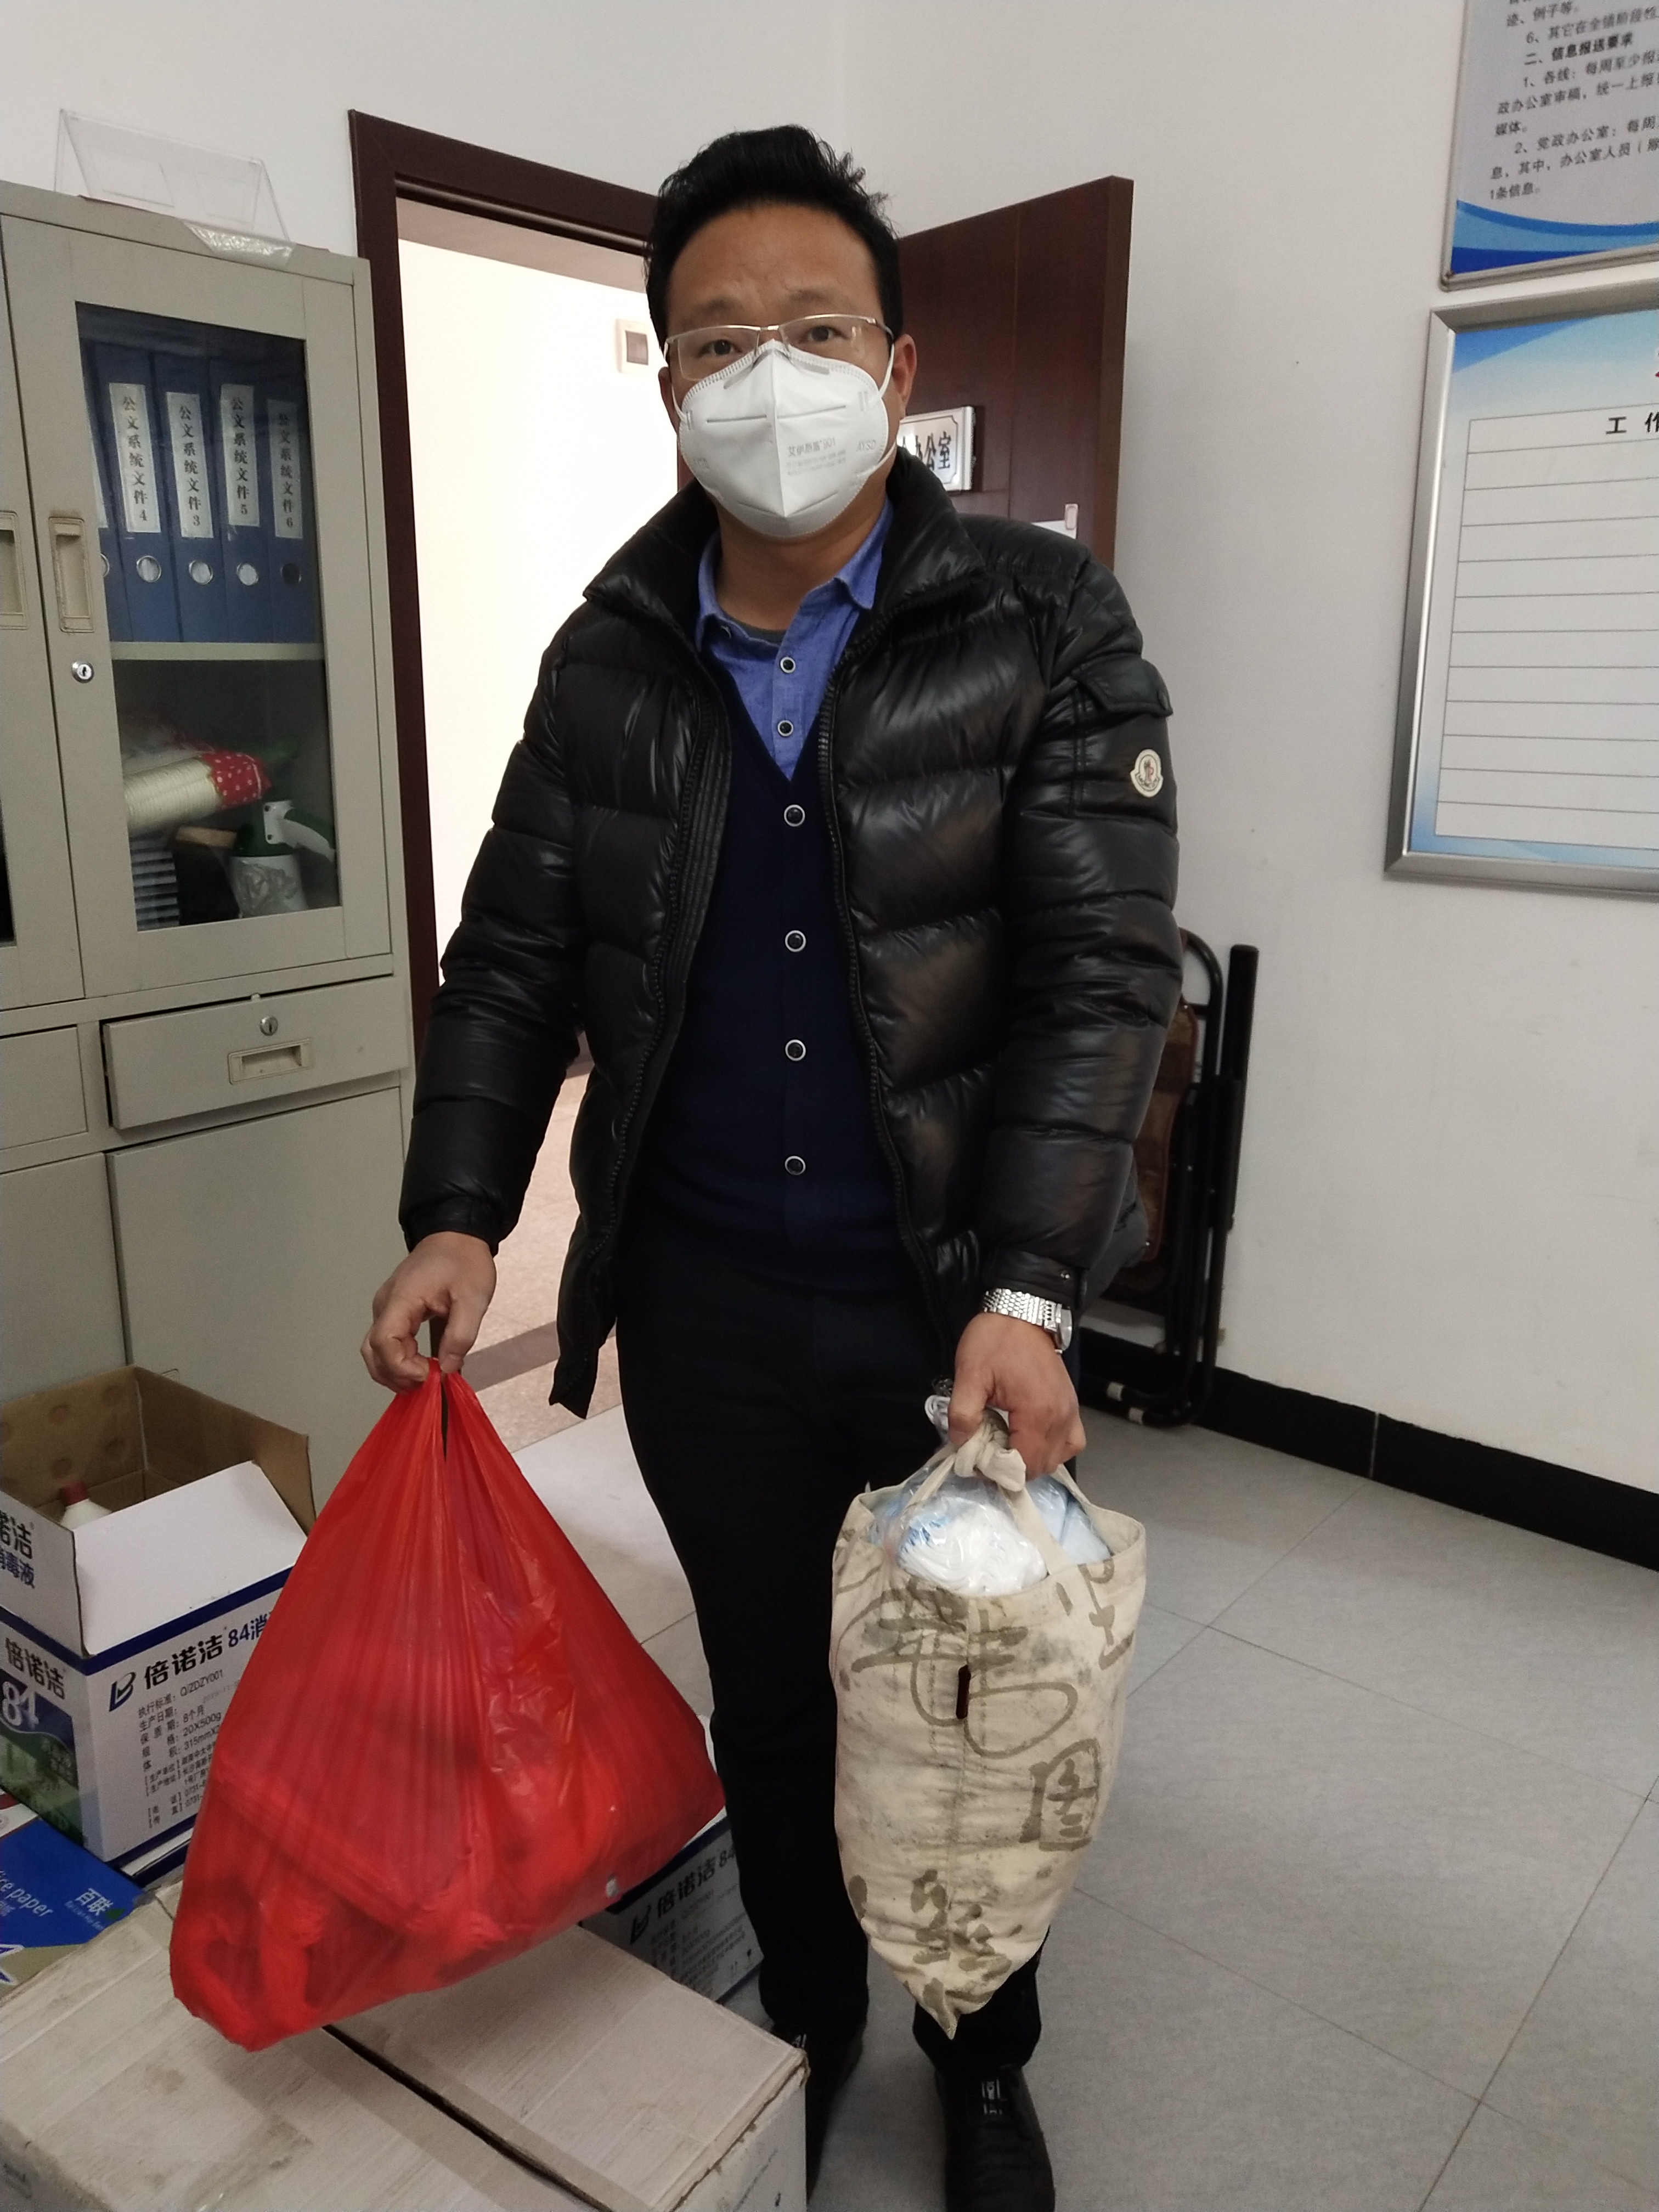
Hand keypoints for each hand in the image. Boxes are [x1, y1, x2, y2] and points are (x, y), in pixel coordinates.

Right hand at [362, 1233, 496, 1391]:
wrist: (457, 1234)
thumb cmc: (465, 1262)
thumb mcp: (474, 1299)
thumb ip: (460, 1337)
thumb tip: (445, 1370)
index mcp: (401, 1299)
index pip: (384, 1342)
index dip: (402, 1367)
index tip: (430, 1375)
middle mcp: (385, 1305)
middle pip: (372, 1352)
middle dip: (396, 1375)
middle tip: (427, 1384)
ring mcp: (386, 1308)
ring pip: (374, 1350)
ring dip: (394, 1371)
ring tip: (424, 1380)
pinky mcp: (393, 1311)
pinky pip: (386, 1342)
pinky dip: (398, 1360)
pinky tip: (421, 1368)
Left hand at [949, 1311, 1084, 1476]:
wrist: (1023, 1312)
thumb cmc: (995, 1341)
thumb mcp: (969, 1374)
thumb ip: (962, 1413)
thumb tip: (961, 1444)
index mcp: (1036, 1412)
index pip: (1024, 1465)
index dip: (999, 1471)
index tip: (977, 1459)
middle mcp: (1060, 1417)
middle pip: (1041, 1466)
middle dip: (1013, 1468)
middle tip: (989, 1451)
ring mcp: (1071, 1412)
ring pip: (1057, 1458)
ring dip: (1032, 1460)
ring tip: (1007, 1444)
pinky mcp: (1072, 1406)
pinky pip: (1072, 1442)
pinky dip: (1054, 1449)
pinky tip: (1032, 1439)